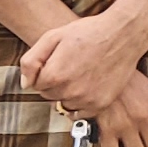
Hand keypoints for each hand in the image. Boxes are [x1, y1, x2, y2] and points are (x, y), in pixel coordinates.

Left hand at [21, 0, 147, 110]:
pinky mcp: (101, 104)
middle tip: (70, 66)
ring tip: (81, 75)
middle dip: (55, 84)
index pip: (36, 85)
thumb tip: (25, 84)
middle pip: (49, 96)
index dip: (44, 73)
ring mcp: (86, 99)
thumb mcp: (52, 36)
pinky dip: (81, 103)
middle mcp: (69, 91)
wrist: (122, 35)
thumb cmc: (88, 32)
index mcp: (54, 75)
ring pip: (65, 104)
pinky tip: (88, 87)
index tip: (56, 62)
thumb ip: (31, 61)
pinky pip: (81, 113)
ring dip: (68, 94)